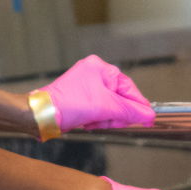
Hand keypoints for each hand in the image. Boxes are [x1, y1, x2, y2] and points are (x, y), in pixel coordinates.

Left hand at [38, 54, 154, 133]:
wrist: (42, 116)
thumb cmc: (67, 104)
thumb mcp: (104, 107)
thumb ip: (129, 111)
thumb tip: (148, 115)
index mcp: (100, 68)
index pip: (129, 88)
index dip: (138, 105)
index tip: (148, 118)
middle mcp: (94, 73)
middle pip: (120, 98)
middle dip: (115, 114)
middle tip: (109, 122)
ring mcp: (87, 85)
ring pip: (110, 106)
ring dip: (104, 118)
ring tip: (93, 122)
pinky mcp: (81, 97)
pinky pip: (99, 109)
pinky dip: (96, 119)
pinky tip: (87, 122)